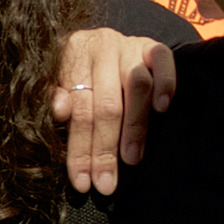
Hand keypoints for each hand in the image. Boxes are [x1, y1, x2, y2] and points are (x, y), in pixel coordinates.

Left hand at [50, 28, 177, 194]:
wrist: (98, 40)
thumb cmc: (77, 71)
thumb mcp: (59, 82)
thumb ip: (57, 98)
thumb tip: (59, 113)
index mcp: (71, 57)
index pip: (77, 111)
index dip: (79, 149)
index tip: (83, 182)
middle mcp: (100, 47)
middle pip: (105, 105)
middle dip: (104, 149)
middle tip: (106, 183)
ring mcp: (128, 45)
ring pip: (136, 85)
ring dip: (135, 126)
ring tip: (131, 158)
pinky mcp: (151, 45)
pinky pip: (162, 59)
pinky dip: (165, 83)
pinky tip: (162, 108)